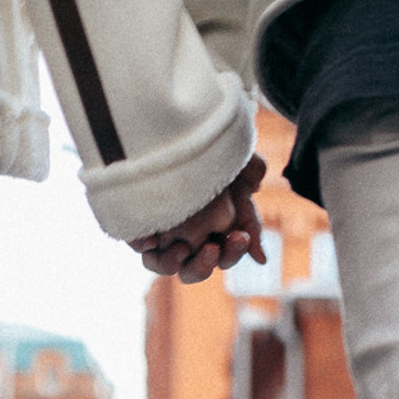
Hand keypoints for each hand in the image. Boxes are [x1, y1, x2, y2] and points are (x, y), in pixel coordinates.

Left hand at [131, 154, 265, 283]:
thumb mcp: (237, 170)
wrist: (171, 128)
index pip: (227, 255)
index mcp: (214, 235)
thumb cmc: (211, 153)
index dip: (234, 251)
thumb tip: (261, 258)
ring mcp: (160, 237)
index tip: (240, 236)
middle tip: (211, 249)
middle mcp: (186, 241)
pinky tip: (152, 237)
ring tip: (181, 248)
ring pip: (166, 267)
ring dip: (174, 263)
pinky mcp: (137, 228)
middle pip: (196, 270)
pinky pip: (139, 248)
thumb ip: (251, 213)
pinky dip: (145, 246)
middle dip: (205, 265)